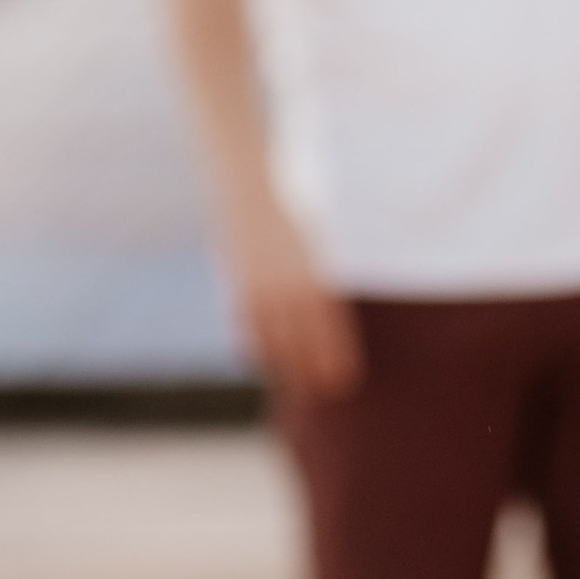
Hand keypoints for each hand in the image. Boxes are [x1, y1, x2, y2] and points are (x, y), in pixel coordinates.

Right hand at [226, 190, 360, 397]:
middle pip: (302, 343)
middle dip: (312, 372)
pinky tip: (259, 361)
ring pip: (272, 341)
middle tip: (323, 396)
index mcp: (315, 276)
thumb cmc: (297, 204)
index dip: (335, 359)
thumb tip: (328, 307)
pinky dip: (253, 345)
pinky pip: (245, 324)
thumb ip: (322, 275)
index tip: (343, 382)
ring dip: (283, 366)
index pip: (329, 331)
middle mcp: (287, 286)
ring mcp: (259, 287)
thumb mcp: (320, 238)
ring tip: (293, 387)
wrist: (251, 181)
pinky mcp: (236, 283)